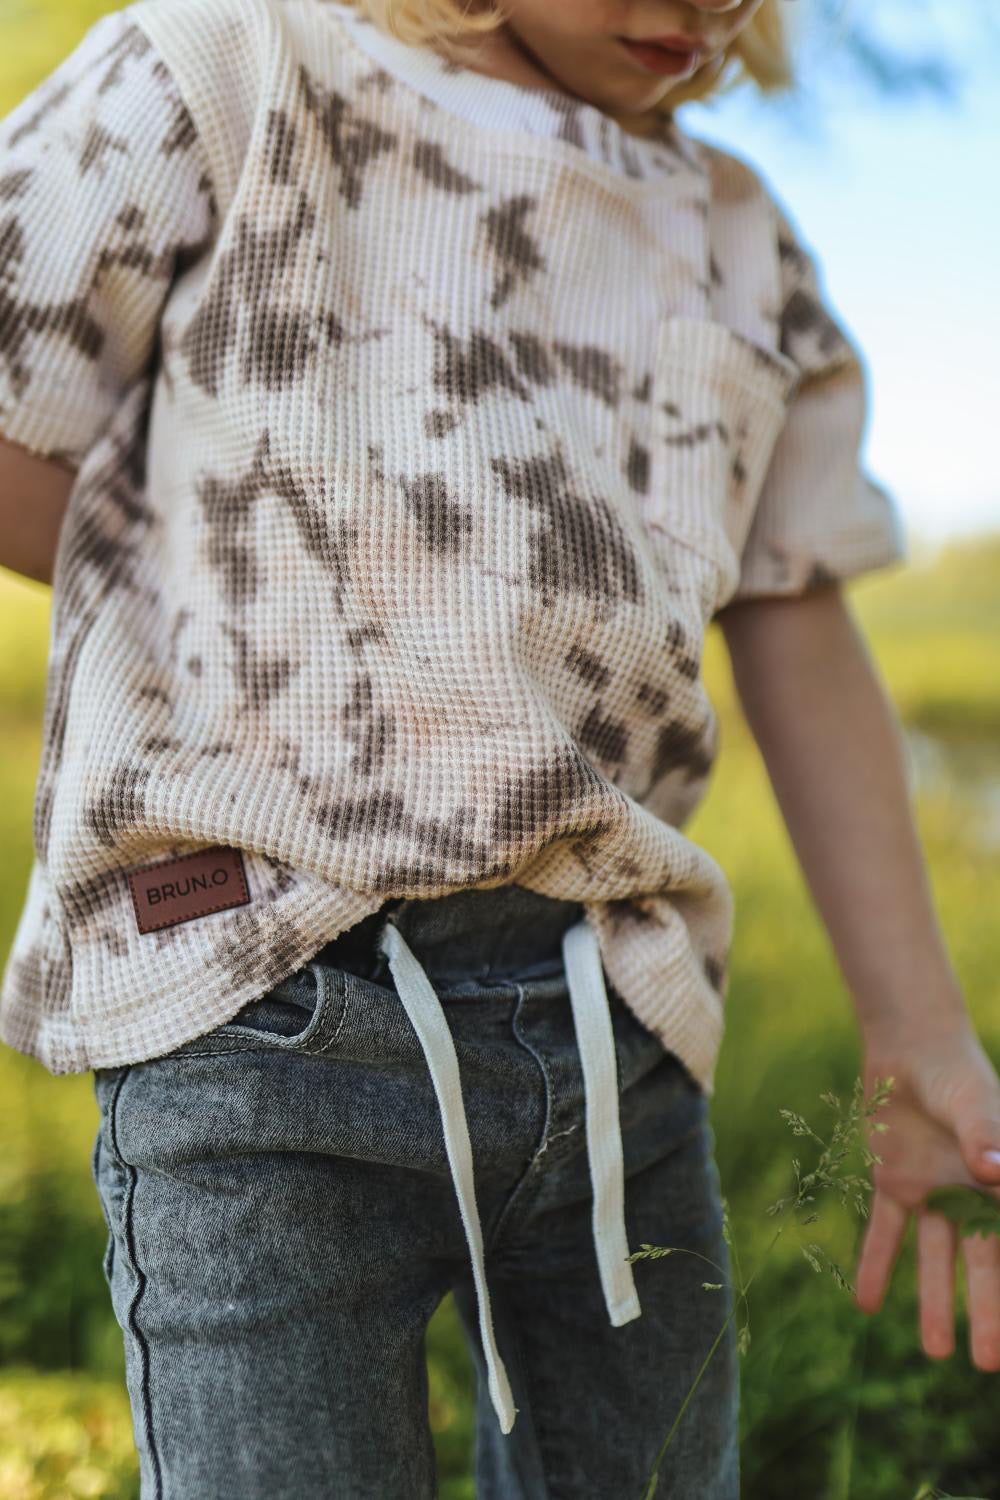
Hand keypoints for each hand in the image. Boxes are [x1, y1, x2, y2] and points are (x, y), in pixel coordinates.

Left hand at [853, 1018, 999, 1370]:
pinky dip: (875, 1264)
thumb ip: (984, 1136)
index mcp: (998, 1185)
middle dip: (984, 1311)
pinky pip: (884, 1232)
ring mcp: (931, 1192)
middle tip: (986, 1363)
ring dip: (932, 1301)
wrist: (910, 1044)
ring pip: (934, 1258)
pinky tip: (864, 1303)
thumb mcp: (973, 1104)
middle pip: (980, 1263)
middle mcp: (969, 1196)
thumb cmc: (956, 1073)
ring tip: (935, 1352)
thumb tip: (995, 1172)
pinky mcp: (893, 1183)